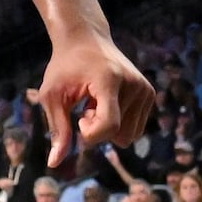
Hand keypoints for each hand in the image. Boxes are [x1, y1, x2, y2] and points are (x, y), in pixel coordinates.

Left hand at [33, 32, 154, 163]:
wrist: (86, 38)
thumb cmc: (65, 67)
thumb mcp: (52, 96)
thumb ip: (57, 129)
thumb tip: (54, 163)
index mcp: (110, 80)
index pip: (109, 125)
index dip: (90, 134)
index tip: (79, 119)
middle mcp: (134, 84)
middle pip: (118, 135)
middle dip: (98, 130)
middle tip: (85, 107)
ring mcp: (145, 89)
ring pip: (128, 137)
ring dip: (108, 128)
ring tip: (96, 104)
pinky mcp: (149, 93)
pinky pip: (135, 130)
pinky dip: (119, 124)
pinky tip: (107, 104)